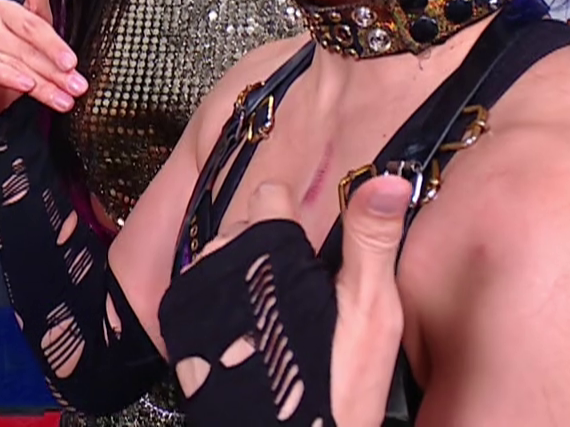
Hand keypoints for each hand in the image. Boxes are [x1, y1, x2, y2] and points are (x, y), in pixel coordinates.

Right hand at [0, 0, 86, 116]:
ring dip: (43, 84)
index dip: (55, 44)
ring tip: (63, 98)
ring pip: (15, 61)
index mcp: (4, 9)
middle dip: (55, 68)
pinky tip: (28, 87)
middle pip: (27, 44)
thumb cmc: (12, 55)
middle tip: (75, 84)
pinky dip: (12, 78)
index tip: (72, 62)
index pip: (34, 23)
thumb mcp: (33, 23)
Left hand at [194, 177, 411, 426]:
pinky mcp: (181, 326)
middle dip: (267, 252)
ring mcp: (196, 295)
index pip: (271, 195)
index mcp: (268, 248)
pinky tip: (248, 337)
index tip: (307, 250)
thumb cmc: (336, 390)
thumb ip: (372, 239)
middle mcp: (222, 263)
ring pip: (221, 258)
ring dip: (242, 279)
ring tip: (274, 323)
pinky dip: (221, 305)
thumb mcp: (372, 312)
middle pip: (244, 227)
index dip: (292, 221)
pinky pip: (200, 292)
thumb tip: (388, 179)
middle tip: (299, 299)